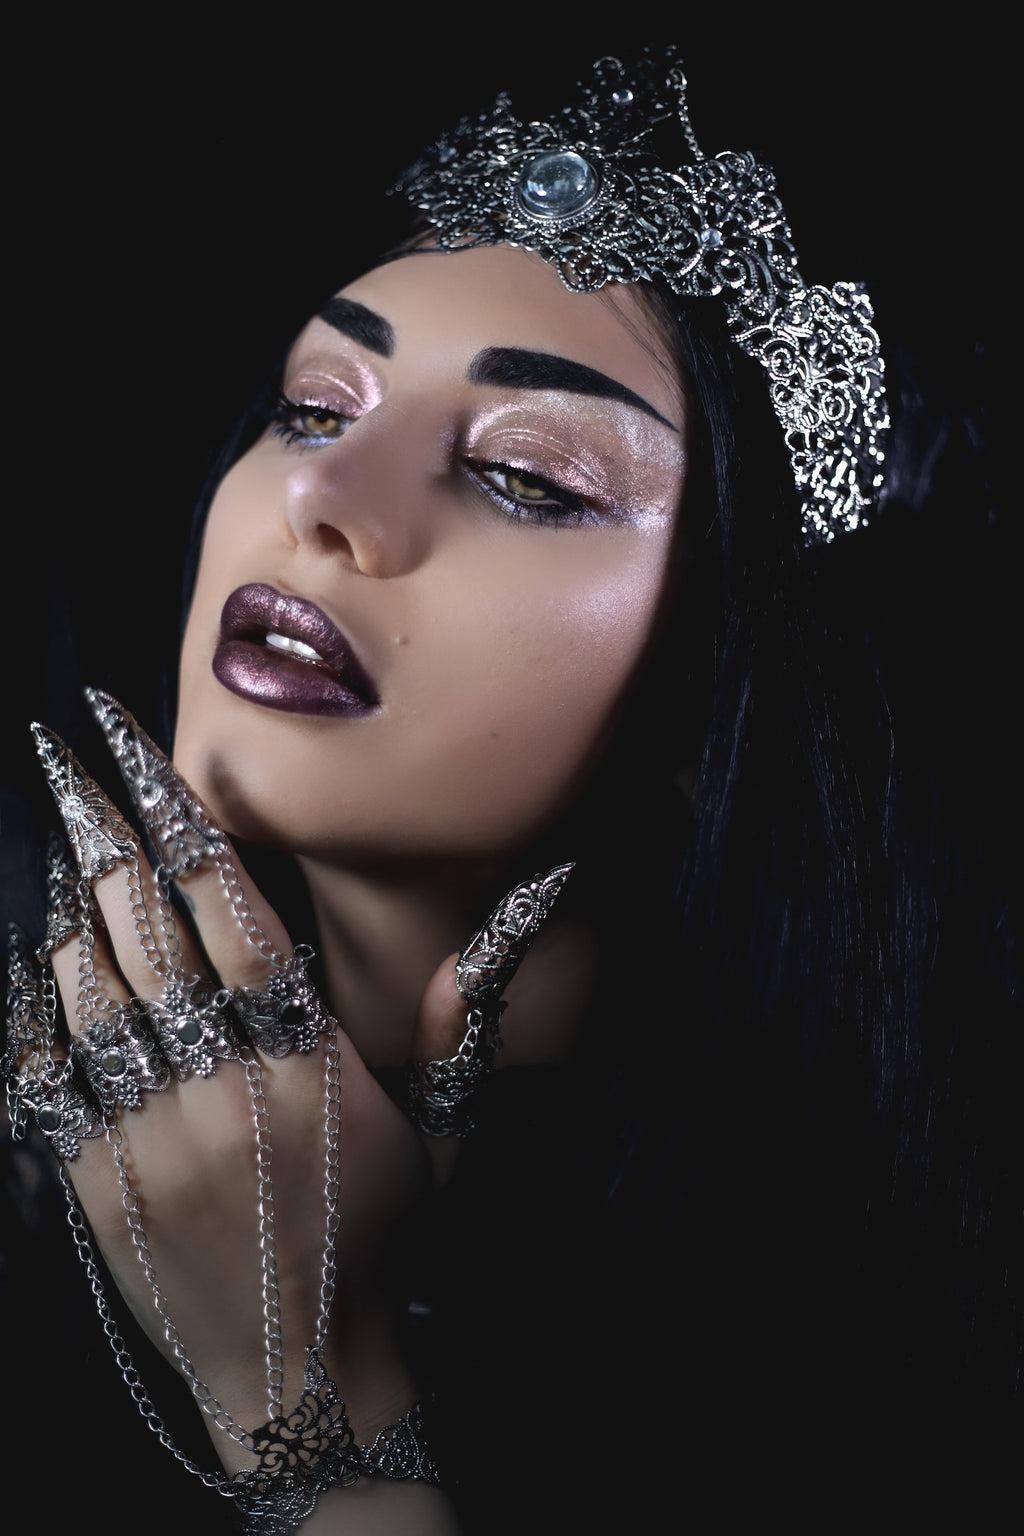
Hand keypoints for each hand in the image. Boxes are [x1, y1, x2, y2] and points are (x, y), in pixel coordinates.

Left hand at [7, 689, 569, 1522]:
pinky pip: (45, 1065)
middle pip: (141, 925)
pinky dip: (43, 1000)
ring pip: (83, 982)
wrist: (300, 1367)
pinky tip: (45, 955)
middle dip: (102, 827)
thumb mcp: (443, 1125)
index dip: (180, 815)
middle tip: (71, 752)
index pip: (226, 905)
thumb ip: (461, 1013)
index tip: (143, 748)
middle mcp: (214, 1082)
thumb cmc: (379, 1233)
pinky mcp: (94, 1177)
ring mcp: (143, 1130)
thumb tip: (529, 902)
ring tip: (69, 839)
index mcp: (300, 1058)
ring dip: (70, 900)